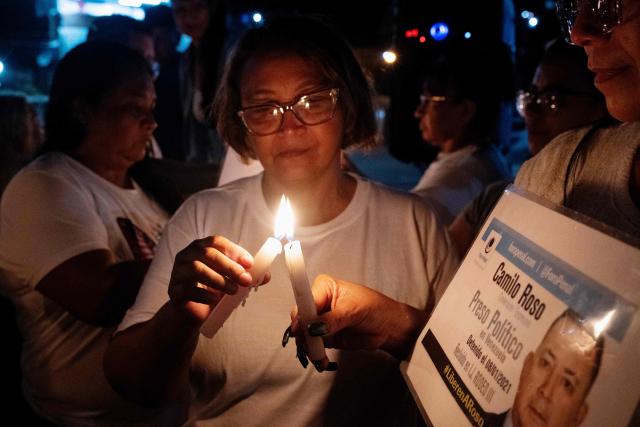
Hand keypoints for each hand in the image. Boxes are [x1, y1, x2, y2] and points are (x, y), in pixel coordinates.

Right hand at [168, 235, 265, 322]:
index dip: (234, 250)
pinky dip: (204, 294)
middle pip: (207, 253)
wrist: (194, 312)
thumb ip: (247, 275)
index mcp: (201, 247)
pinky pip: (187, 289)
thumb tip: (266, 275)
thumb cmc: (213, 290)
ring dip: (219, 280)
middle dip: (230, 267)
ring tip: (233, 291)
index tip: (250, 263)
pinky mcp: (174, 291)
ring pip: (196, 269)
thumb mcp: (232, 280)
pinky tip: (215, 300)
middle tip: (246, 280)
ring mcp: (177, 272)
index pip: (216, 241)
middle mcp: (187, 256)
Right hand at [290, 274, 427, 359]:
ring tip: (318, 357)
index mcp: (324, 287)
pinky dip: (315, 354)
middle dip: (303, 334)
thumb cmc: (376, 309)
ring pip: (304, 334)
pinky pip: (313, 345)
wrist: (389, 328)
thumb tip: (312, 328)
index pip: (305, 300)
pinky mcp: (325, 336)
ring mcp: (321, 320)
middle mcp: (319, 302)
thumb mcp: (354, 311)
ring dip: (309, 347)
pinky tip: (321, 360)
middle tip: (310, 346)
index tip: (299, 328)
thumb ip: (332, 319)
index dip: (300, 314)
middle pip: (300, 318)